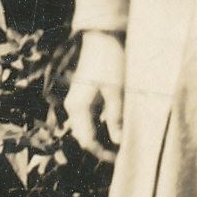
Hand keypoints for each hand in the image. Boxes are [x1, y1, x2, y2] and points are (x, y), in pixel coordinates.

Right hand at [65, 29, 125, 160]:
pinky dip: (101, 125)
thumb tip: (117, 141)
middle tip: (122, 154)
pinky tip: (116, 126)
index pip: (87, 140)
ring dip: (101, 136)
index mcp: (77, 108)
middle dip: (101, 147)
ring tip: (121, 142)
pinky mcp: (85, 95)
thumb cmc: (109, 62)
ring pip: (87, 127)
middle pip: (85, 136)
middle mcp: (73, 106)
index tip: (120, 159)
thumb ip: (115, 117)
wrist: (102, 37)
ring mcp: (78, 100)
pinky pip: (90, 117)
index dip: (103, 153)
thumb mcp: (116, 91)